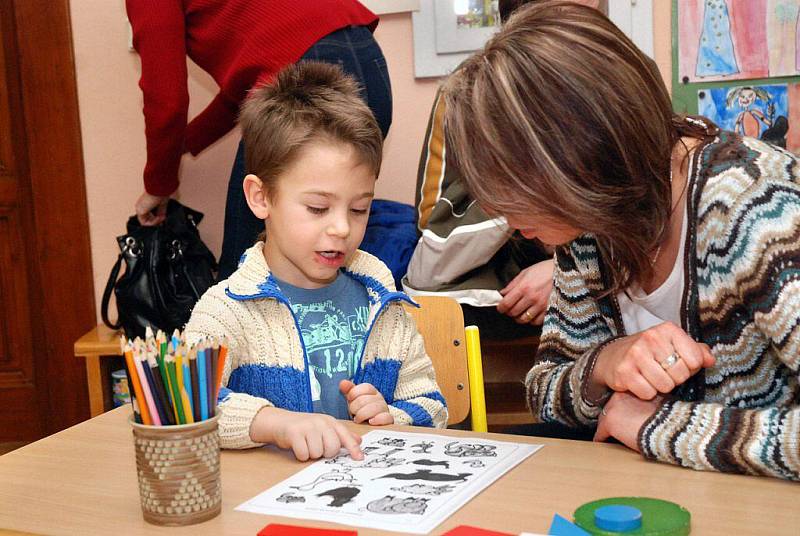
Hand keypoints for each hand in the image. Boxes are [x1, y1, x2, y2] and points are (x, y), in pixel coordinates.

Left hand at [135, 191, 167, 225]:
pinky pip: (144, 223)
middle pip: (147, 220)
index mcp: (145, 203)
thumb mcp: (162, 205)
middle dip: (156, 222)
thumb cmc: (161, 193)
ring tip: (161, 218)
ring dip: (155, 223)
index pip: (149, 216)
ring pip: (145, 222)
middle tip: (163, 221)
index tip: (163, 220)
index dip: (156, 220)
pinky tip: (158, 219)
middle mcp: (141, 206)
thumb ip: (161, 212)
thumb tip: (162, 219)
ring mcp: (139, 209)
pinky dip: (152, 223)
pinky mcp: (140, 211)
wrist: (159, 189)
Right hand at [250, 407, 362, 461]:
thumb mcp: (324, 428)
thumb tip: (359, 441)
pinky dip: (300, 455)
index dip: (353, 448)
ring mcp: (308, 426)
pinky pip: (304, 454)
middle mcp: (321, 422)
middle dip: (325, 453)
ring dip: (311, 454)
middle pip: (332, 448)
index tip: (360, 459)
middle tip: (316, 447)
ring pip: (317, 453)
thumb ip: (340, 435)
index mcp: (330, 421)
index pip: (345, 436)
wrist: (279, 421)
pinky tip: (297, 446)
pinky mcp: (295, 433)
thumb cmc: (304, 427)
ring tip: (305, 444)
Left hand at [340, 380, 392, 424]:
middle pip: (366, 399)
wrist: (369, 425)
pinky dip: (377, 420)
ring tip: (357, 419)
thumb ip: (348, 390)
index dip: (355, 393)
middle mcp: (380, 398)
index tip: (349, 399)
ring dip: (362, 415)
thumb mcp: (353, 399)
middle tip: (353, 412)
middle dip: (355, 407)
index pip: (367, 387)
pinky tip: (370, 422)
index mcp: (372, 391)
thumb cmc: (360, 409)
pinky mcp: (388, 420)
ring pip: (374, 408)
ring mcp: (385, 409)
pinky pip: (385, 418)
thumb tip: (343, 383)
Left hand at [496, 259, 553, 324]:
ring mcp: (542, 306)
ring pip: (524, 320)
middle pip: (513, 313)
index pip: (506, 304)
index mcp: (524, 287)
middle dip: (509, 312)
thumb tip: (502, 294)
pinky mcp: (550, 310)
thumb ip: (512, 285)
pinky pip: (537, 322)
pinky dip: (532, 320)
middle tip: (511, 308)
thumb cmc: (545, 270)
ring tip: (521, 312)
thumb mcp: (525, 273)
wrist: (565, 271)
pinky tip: (532, 314)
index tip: (501, 308)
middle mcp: (532, 298)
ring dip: (520, 317)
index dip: (500, 308)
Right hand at [590, 322, 714, 400]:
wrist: (612, 357)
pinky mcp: (624, 371)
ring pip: (666, 386)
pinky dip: (645, 393)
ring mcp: (636, 354)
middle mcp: (651, 338)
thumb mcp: (673, 345)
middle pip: (681, 374)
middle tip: (661, 372)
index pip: (695, 360)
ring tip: (650, 377)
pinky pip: (648, 393)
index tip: (676, 364)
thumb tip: (710, 360)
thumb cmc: (648, 352)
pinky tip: (639, 383)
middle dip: (674, 379)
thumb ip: (696, 351)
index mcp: (668, 330)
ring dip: (660, 387)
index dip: (689, 367)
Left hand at [593, 391, 662, 451]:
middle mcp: (619, 396)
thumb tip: (649, 410)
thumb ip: (649, 403)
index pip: (621, 401)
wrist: (669, 428)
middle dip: (613, 417)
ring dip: (606, 427)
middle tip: (616, 427)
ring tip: (608, 435)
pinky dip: (601, 437)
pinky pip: (601, 432)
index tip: (624, 417)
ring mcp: (612, 409)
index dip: (623, 410)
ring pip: (604, 419)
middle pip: (611, 409)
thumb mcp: (659, 403)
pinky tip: (602, 442)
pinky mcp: (609, 423)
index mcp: (631, 390)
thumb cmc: (669, 418)